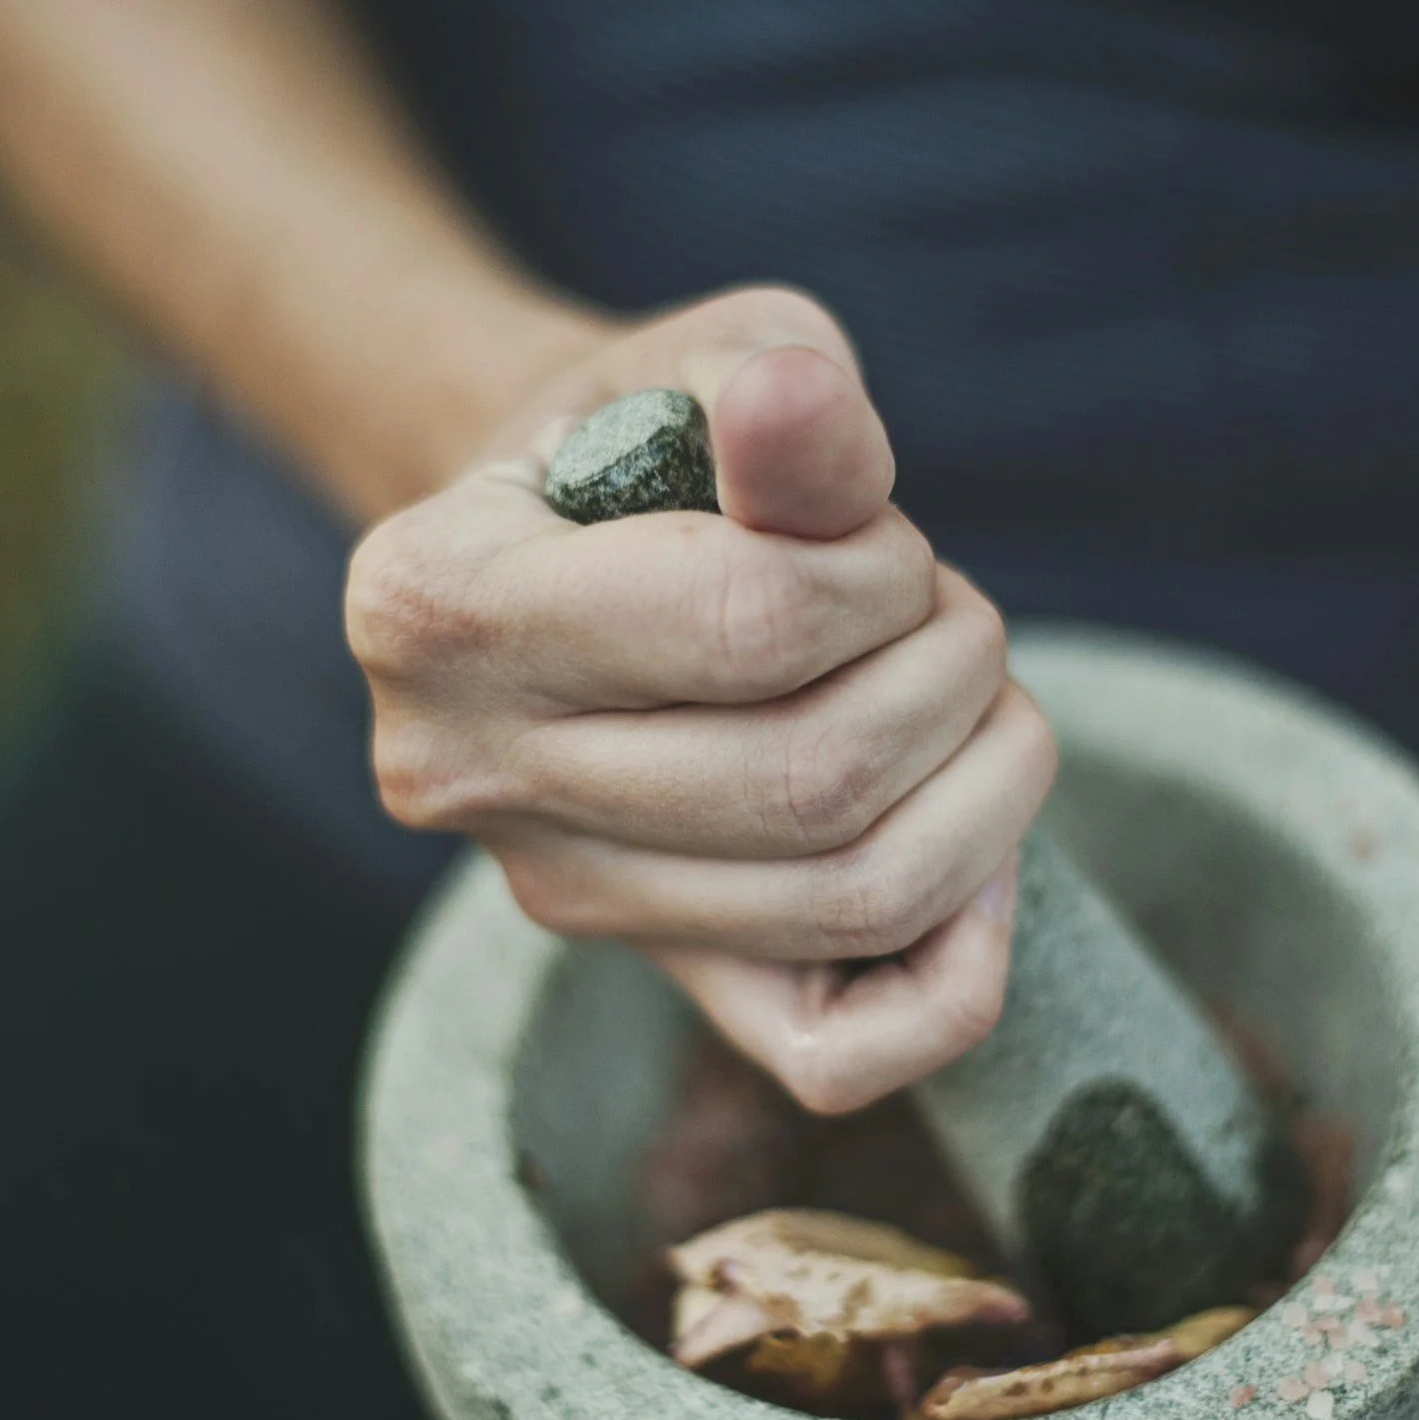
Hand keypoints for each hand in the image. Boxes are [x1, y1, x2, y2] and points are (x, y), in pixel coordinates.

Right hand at [347, 285, 1055, 1112]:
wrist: (572, 546)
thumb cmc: (654, 444)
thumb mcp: (709, 365)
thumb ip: (772, 393)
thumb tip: (798, 400)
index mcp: (432, 600)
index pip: (751, 623)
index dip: (885, 574)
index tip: (882, 538)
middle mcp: (460, 772)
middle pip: (815, 782)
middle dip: (950, 673)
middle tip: (947, 612)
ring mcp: (554, 891)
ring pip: (850, 901)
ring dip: (985, 785)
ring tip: (969, 696)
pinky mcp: (653, 973)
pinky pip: (837, 1054)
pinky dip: (959, 970)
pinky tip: (974, 855)